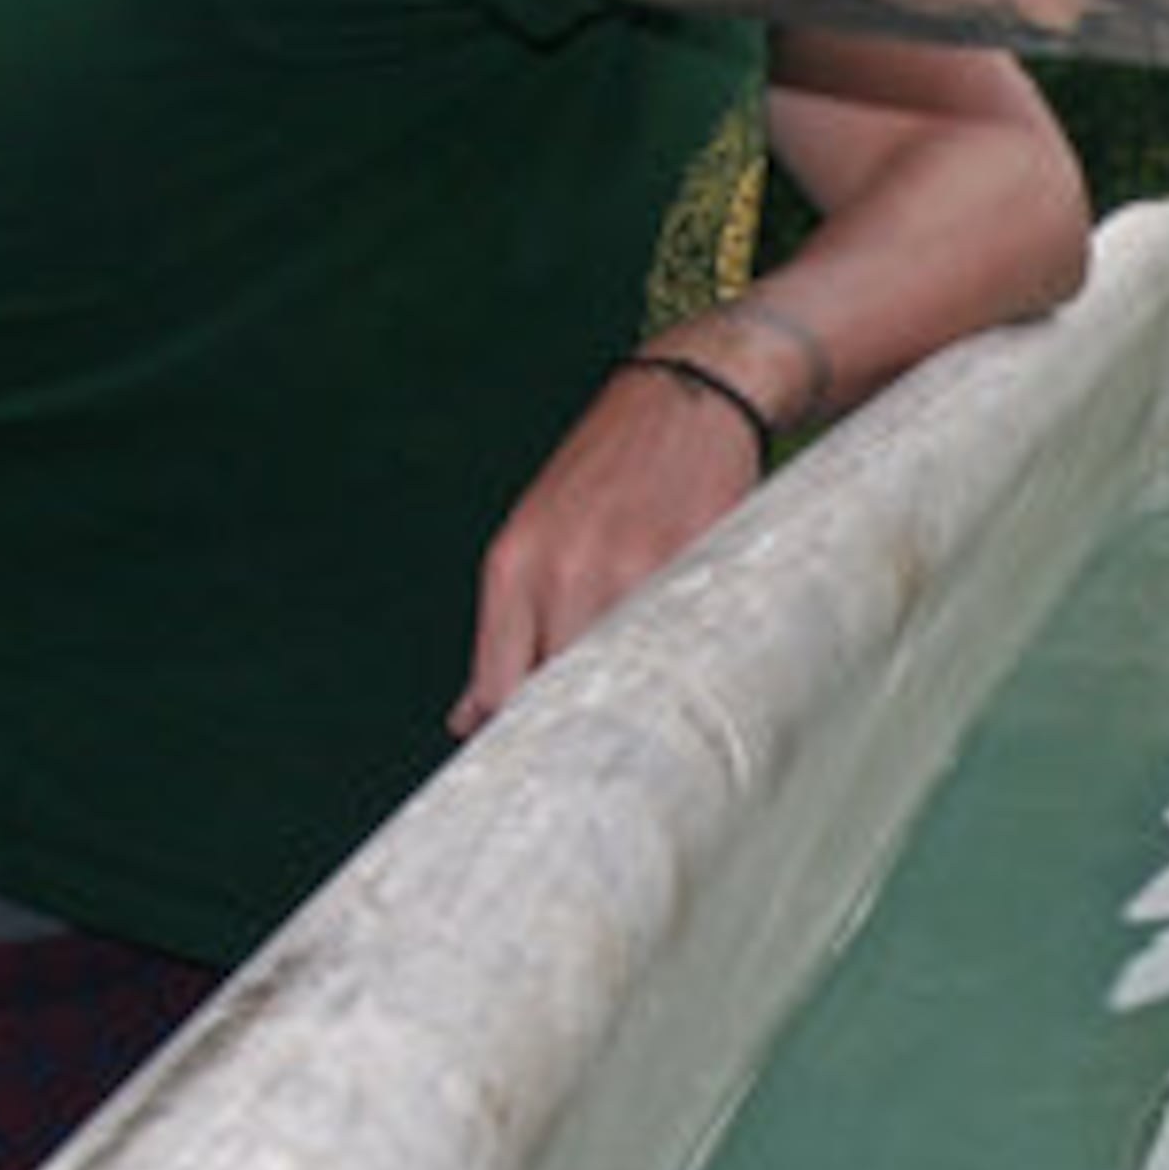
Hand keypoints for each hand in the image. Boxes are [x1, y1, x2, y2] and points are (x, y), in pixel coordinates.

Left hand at [450, 359, 766, 735]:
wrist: (686, 397)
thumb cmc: (605, 476)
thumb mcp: (534, 540)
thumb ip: (505, 630)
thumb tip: (469, 719)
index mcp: (515, 565)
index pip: (501, 686)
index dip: (514, 738)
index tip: (528, 771)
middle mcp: (568, 569)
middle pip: (560, 692)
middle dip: (574, 732)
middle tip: (591, 765)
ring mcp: (637, 568)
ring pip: (627, 677)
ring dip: (634, 707)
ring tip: (644, 722)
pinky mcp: (699, 562)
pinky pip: (686, 642)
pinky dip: (685, 666)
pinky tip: (690, 666)